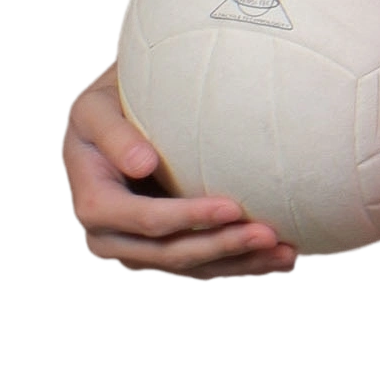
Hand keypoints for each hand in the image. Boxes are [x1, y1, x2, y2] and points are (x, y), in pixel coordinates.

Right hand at [58, 62, 300, 284]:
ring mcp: (136, 254)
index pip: (147, 220)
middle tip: (270, 235)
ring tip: (285, 253)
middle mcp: (109, 240)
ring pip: (192, 268)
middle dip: (224, 246)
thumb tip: (144, 163)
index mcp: (94, 206)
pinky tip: (279, 258)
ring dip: (240, 263)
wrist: (106, 129)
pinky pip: (202, 266)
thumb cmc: (105, 111)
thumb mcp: (97, 111)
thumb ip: (115, 135)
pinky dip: (241, 263)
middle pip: (172, 253)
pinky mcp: (161, 255)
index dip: (191, 218)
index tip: (234, 207)